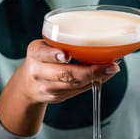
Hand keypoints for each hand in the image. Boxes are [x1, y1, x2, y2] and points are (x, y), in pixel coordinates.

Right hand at [0, 40, 118, 135]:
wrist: (27, 86)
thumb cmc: (40, 60)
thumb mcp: (43, 46)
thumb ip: (59, 44)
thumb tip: (91, 41)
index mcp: (35, 54)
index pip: (42, 54)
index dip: (54, 55)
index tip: (65, 55)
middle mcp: (38, 72)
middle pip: (64, 74)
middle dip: (90, 71)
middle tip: (110, 65)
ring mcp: (48, 88)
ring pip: (74, 84)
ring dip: (97, 77)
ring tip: (112, 68)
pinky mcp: (58, 98)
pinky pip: (79, 90)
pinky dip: (94, 82)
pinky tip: (105, 75)